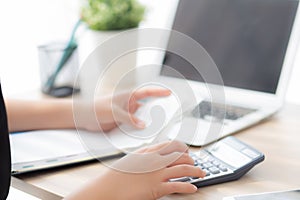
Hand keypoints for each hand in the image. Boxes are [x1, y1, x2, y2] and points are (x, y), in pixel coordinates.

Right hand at [65, 141, 204, 199]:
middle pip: (180, 156)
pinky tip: (193, 188)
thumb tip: (154, 153)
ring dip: (195, 171)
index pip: (172, 145)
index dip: (183, 148)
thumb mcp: (132, 159)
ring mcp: (157, 174)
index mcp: (149, 152)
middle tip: (196, 164)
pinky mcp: (157, 188)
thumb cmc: (117, 175)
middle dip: (191, 160)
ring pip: (183, 169)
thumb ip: (145, 155)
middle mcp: (155, 161)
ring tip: (201, 174)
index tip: (187, 152)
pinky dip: (188, 187)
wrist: (108, 188)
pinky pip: (177, 186)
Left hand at [77, 88, 170, 131]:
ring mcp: (127, 114)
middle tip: (166, 115)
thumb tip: (142, 125)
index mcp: (128, 96)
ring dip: (147, 123)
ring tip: (156, 128)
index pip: (147, 92)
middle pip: (147, 107)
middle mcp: (130, 104)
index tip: (169, 93)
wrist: (84, 116)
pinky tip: (142, 135)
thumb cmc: (96, 107)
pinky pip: (134, 126)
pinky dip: (138, 130)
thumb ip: (129, 118)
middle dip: (156, 111)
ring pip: (141, 119)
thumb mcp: (114, 111)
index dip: (158, 92)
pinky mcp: (123, 123)